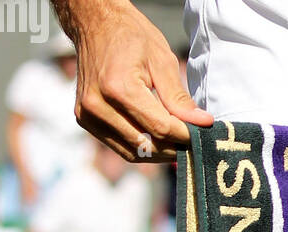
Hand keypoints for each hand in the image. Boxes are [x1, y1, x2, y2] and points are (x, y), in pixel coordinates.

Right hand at [54, 0, 212, 161]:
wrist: (95, 23)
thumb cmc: (130, 36)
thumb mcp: (161, 60)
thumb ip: (179, 97)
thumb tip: (202, 123)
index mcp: (118, 88)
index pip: (160, 128)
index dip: (185, 136)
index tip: (202, 134)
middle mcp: (98, 105)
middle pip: (147, 145)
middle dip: (174, 147)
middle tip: (192, 141)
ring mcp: (88, 115)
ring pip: (133, 152)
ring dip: (159, 152)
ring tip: (176, 140)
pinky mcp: (85, 119)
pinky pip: (120, 146)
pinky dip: (142, 147)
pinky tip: (157, 137)